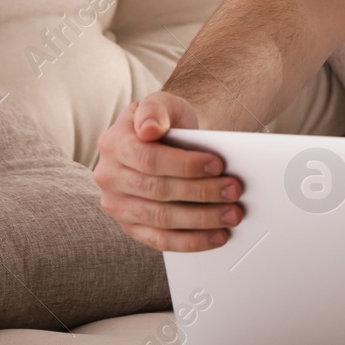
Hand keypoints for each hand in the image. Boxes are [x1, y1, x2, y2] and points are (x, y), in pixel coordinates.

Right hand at [94, 91, 242, 251]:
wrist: (164, 140)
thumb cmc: (167, 122)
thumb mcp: (163, 103)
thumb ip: (155, 108)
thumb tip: (150, 128)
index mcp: (114, 144)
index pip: (149, 159)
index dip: (185, 164)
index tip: (218, 164)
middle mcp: (109, 177)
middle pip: (158, 191)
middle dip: (202, 192)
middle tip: (234, 191)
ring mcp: (118, 205)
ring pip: (161, 219)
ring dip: (202, 220)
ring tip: (232, 214)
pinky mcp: (131, 227)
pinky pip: (161, 241)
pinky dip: (192, 242)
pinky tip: (217, 236)